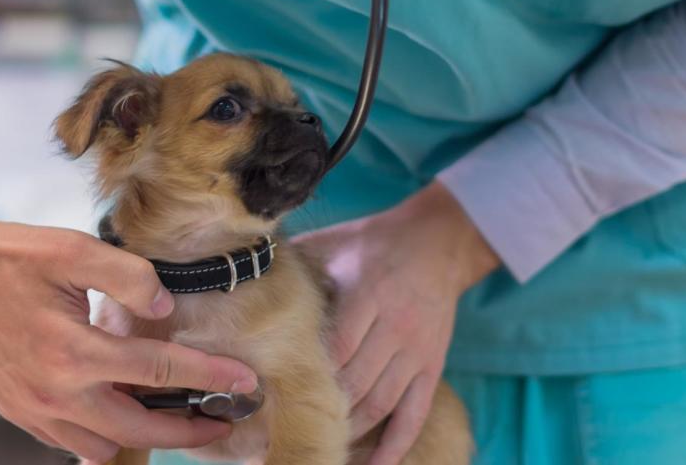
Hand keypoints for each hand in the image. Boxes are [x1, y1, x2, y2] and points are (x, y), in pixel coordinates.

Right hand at [0, 189, 257, 463]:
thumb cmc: (7, 255)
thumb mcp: (72, 248)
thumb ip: (128, 276)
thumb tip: (165, 305)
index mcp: (74, 351)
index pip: (162, 370)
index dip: (210, 377)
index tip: (245, 382)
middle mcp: (55, 390)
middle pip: (141, 426)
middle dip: (188, 430)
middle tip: (221, 421)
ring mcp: (33, 407)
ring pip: (103, 444)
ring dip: (142, 435)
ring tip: (172, 415)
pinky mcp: (16, 410)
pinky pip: (68, 442)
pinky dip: (99, 436)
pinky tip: (117, 411)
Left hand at [294, 182, 496, 464]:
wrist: (439, 241)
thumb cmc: (374, 242)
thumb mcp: (335, 243)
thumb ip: (298, 261)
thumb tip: (246, 267)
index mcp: (369, 294)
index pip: (336, 349)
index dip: (308, 377)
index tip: (275, 398)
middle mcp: (396, 326)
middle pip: (356, 383)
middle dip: (323, 411)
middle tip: (288, 430)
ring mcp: (416, 351)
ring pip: (380, 404)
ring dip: (350, 431)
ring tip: (321, 447)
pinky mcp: (432, 366)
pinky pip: (414, 414)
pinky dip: (395, 446)